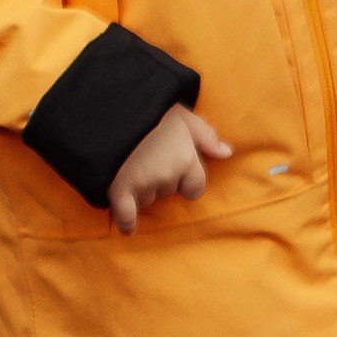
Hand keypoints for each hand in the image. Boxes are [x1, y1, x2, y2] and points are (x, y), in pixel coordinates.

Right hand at [107, 105, 231, 235]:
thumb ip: (206, 134)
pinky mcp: (120, 188)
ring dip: (140, 189)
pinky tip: (129, 229)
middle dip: (159, 180)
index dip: (184, 178)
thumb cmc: (148, 108)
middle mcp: (168, 174)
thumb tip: (226, 153)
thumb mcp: (182, 113)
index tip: (170, 164)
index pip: (195, 187)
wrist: (109, 107)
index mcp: (186, 157)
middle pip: (168, 192)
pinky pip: (126, 215)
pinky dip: (126, 222)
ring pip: (146, 199)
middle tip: (144, 159)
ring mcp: (143, 183)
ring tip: (126, 166)